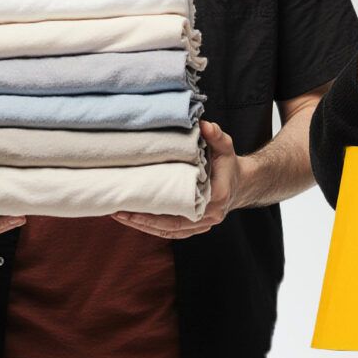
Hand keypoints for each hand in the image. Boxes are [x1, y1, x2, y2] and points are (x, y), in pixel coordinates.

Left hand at [112, 120, 239, 239]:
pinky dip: (153, 229)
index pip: (184, 208)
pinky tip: (135, 222)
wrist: (240, 182)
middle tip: (118, 211)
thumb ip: (215, 135)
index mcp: (217, 197)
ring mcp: (203, 224)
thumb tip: (204, 124)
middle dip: (143, 221)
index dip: (157, 211)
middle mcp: (210, 216)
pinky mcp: (196, 226)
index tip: (135, 204)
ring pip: (170, 232)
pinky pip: (172, 233)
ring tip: (121, 216)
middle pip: (171, 225)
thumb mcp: (225, 146)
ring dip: (144, 227)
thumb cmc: (228, 163)